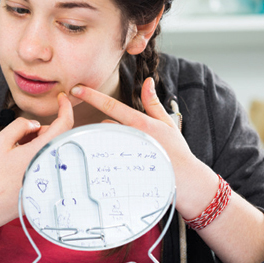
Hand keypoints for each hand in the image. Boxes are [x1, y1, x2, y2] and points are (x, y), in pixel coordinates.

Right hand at [0, 93, 73, 224]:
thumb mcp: (1, 141)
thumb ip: (21, 126)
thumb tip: (35, 125)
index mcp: (42, 151)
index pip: (64, 124)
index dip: (65, 108)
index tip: (62, 98)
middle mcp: (52, 163)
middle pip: (57, 136)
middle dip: (41, 131)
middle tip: (21, 137)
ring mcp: (52, 176)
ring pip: (53, 149)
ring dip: (40, 144)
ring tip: (17, 154)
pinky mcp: (48, 185)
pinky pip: (50, 162)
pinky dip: (39, 156)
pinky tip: (21, 166)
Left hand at [70, 78, 216, 216]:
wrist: (186, 181)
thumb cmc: (176, 151)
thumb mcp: (167, 123)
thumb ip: (153, 103)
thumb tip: (146, 81)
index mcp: (140, 123)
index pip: (111, 105)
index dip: (92, 96)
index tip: (76, 89)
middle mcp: (131, 137)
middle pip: (105, 124)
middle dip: (110, 128)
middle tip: (126, 140)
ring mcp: (125, 154)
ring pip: (106, 140)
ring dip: (111, 142)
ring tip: (128, 153)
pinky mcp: (122, 170)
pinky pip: (107, 158)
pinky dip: (111, 158)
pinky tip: (122, 165)